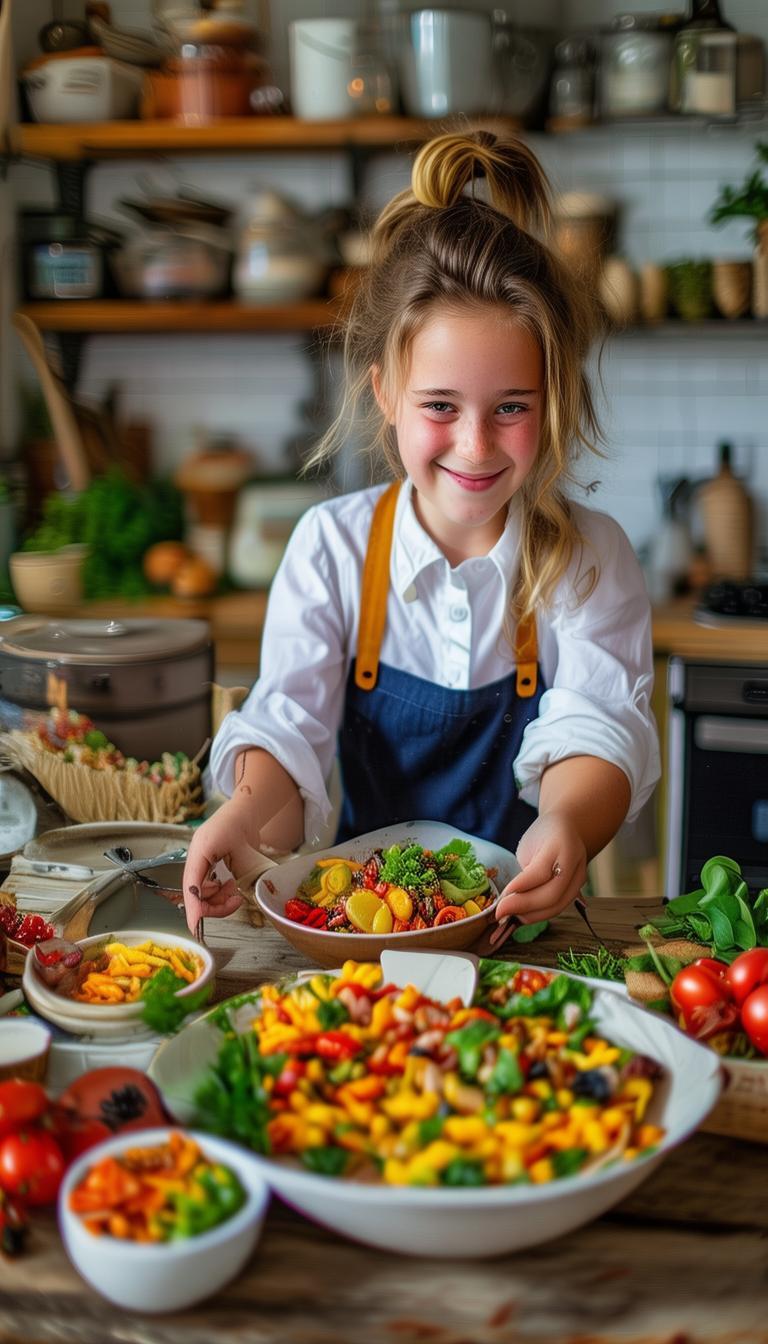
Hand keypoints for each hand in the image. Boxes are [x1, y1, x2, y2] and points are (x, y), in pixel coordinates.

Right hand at [182, 795, 262, 933]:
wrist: (243, 811)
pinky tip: (230, 885)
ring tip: (235, 889)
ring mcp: (198, 863)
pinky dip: (218, 892)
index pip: (192, 884)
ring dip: (218, 898)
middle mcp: (195, 858)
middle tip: (236, 901)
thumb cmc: (242, 824)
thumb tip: (242, 898)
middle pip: (195, 893)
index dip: (194, 907)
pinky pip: (205, 887)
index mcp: (200, 851)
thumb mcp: (245, 850)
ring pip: (201, 893)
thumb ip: (244, 874)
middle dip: (214, 904)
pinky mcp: (204, 867)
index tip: (197, 926)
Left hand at [495, 811, 587, 924]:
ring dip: (530, 915)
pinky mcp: (576, 892)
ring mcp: (579, 879)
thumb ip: (523, 869)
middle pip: (552, 894)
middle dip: (523, 906)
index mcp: (561, 844)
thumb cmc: (543, 836)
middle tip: (500, 912)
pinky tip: (522, 915)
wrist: (567, 830)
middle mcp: (575, 863)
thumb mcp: (529, 844)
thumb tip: (506, 899)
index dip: (521, 887)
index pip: (541, 872)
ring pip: (556, 907)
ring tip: (508, 915)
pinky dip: (537, 915)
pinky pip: (557, 908)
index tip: (501, 897)